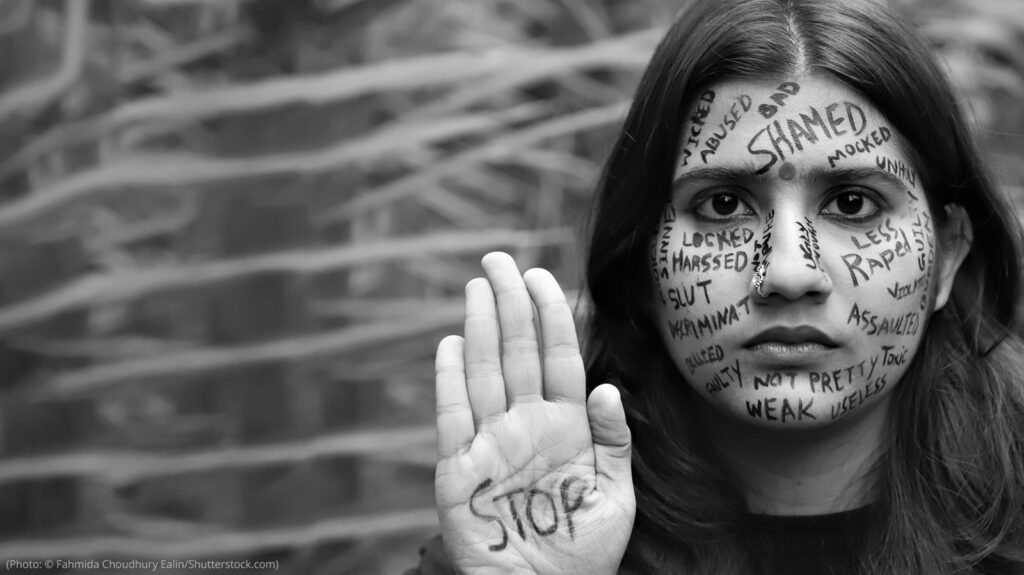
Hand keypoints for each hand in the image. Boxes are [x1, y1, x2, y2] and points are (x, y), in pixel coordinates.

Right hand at [434, 252, 634, 574]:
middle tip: (499, 260)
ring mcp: (491, 443)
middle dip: (510, 304)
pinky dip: (449, 379)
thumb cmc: (583, 553)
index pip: (558, 359)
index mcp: (567, 428)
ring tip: (478, 285)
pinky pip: (453, 415)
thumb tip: (608, 389)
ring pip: (484, 372)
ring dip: (481, 327)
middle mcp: (527, 425)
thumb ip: (613, 443)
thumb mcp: (615, 498)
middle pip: (517, 353)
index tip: (543, 276)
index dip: (552, 317)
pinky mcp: (458, 470)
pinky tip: (452, 343)